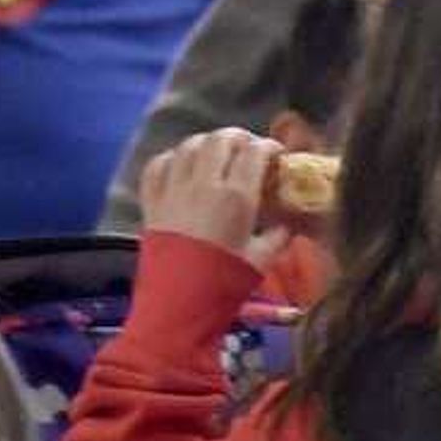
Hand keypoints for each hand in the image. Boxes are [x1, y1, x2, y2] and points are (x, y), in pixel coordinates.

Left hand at [136, 128, 290, 267]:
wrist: (178, 302)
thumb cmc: (226, 280)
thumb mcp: (264, 257)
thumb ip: (279, 234)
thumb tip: (288, 223)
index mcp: (236, 196)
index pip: (255, 151)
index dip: (270, 146)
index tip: (278, 155)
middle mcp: (203, 184)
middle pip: (220, 139)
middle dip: (240, 137)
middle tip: (249, 148)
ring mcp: (174, 191)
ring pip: (188, 146)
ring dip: (207, 143)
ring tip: (218, 152)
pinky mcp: (152, 202)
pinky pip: (158, 165)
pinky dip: (172, 158)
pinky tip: (181, 164)